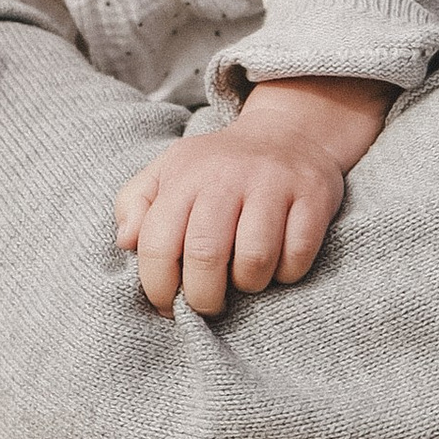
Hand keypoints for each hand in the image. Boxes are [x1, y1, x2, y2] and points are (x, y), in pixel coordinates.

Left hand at [113, 77, 389, 317]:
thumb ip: (136, 204)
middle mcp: (228, 176)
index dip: (157, 286)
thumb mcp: (168, 172)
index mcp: (185, 175)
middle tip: (208, 304)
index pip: (158, 242)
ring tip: (245, 280)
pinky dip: (286, 273)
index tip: (166, 304)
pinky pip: (297, 254)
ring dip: (248, 285)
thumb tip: (126, 241)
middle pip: (206, 255)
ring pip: (255, 260)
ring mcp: (273, 184)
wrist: (289, 134)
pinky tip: (278, 266)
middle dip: (203, 297)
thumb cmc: (218, 167)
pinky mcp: (312, 196)